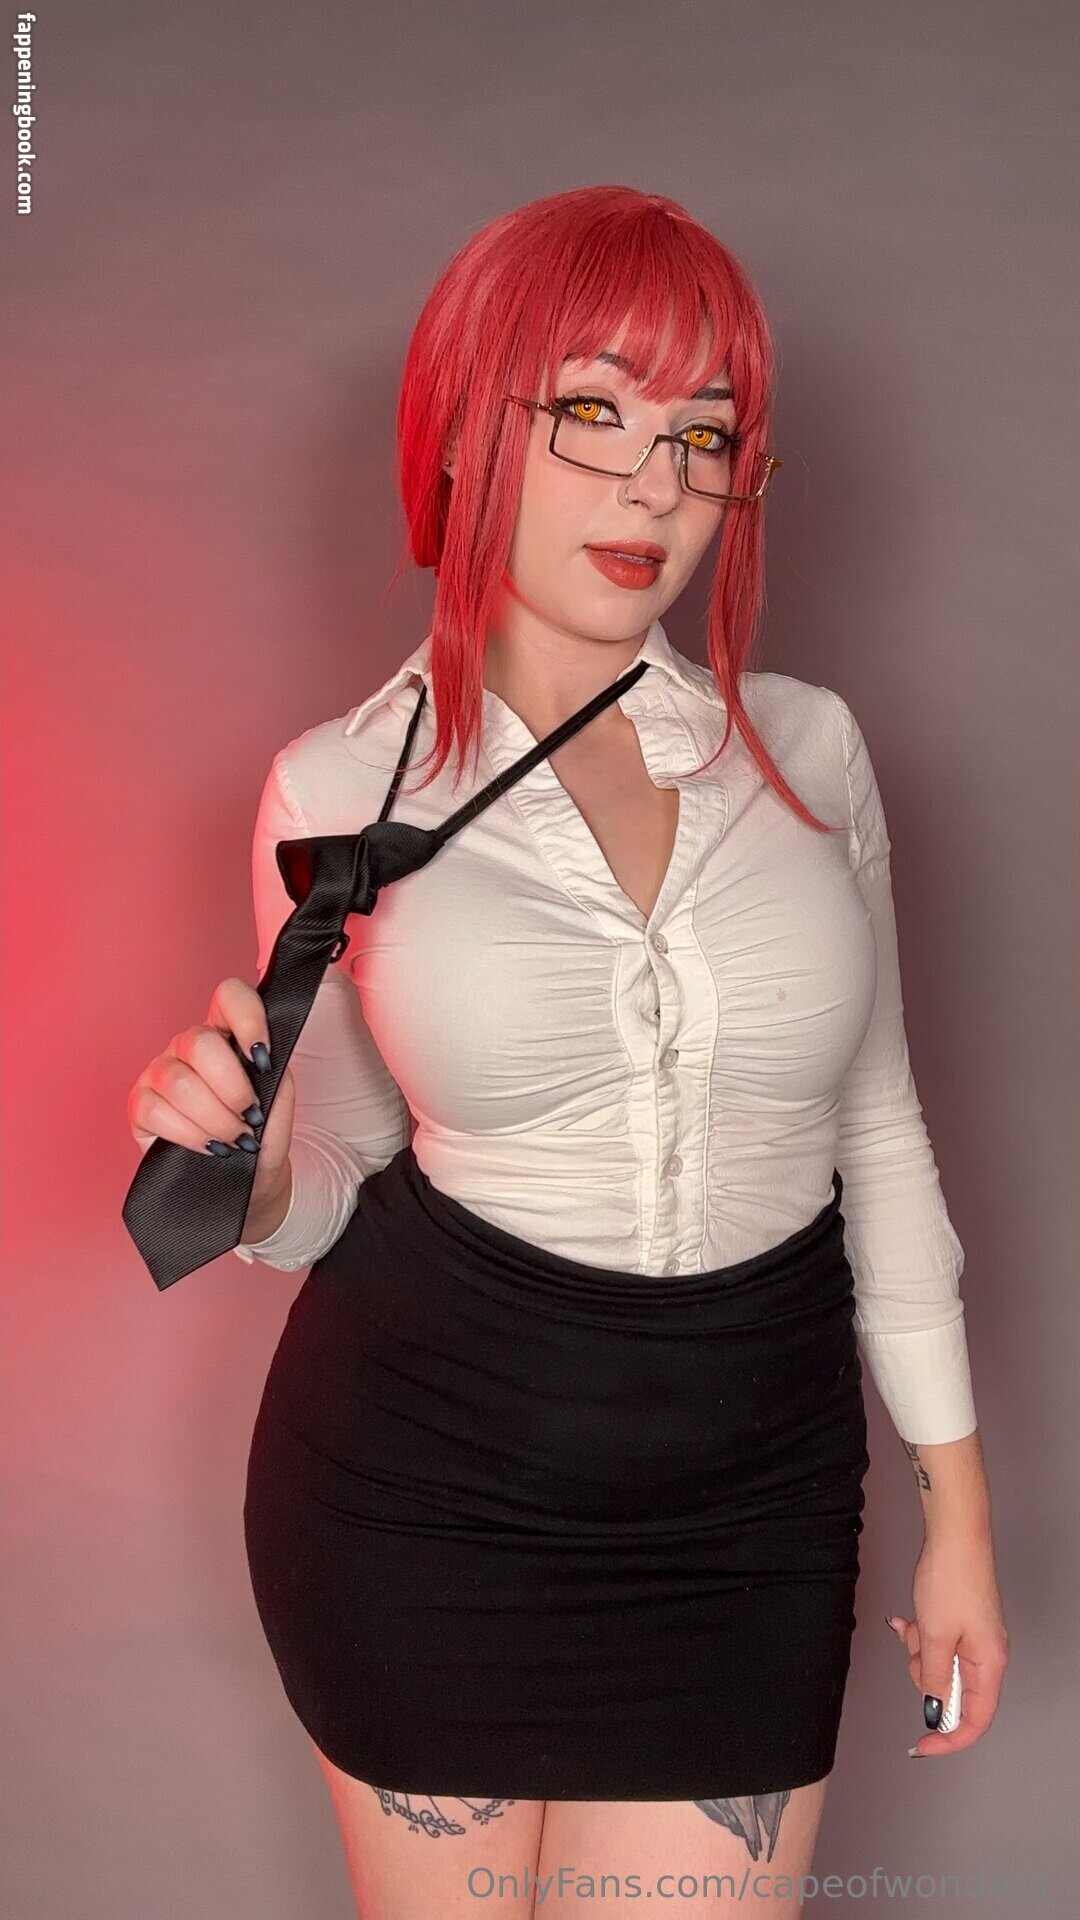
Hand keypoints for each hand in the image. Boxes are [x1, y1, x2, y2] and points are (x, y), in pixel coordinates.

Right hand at [127, 976, 294, 1218]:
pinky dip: (190, 1134)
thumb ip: (275, 1072)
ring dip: (214, 1117)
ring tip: (234, 1139)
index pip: (230, 996)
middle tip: (249, 1115)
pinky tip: (208, 1147)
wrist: (251, 1183)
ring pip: (178, 1080)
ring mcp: (160, 1072)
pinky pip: (156, 1110)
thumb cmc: (263, 1135)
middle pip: (200, 1042)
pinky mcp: (140, 1105)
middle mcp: (189, 1046)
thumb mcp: (281, 1101)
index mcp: (227, 1033)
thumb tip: (260, 1061)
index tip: (264, 1057)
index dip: (248, 1019)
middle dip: (232, 1087)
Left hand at [887, 1533, 1008, 1756]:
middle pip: (953, 1692)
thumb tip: (936, 1709)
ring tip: (914, 1624)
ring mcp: (974, 1637)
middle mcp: (986, 1654)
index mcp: (989, 1664)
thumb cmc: (952, 1578)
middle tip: (915, 1651)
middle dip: (925, 1677)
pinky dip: (919, 1635)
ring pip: (940, 1666)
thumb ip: (935, 1678)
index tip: (922, 1746)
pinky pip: (937, 1643)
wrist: (955, 1533)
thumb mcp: (935, 1635)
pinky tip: (906, 1619)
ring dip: (919, 1651)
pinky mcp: (961, 1622)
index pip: (975, 1720)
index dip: (949, 1740)